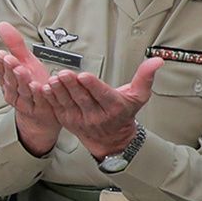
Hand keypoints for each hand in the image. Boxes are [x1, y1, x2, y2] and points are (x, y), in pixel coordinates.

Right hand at [0, 24, 63, 154]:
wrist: (43, 113)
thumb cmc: (34, 85)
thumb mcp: (25, 62)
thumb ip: (15, 44)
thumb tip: (2, 24)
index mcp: (8, 80)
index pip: (2, 70)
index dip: (2, 63)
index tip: (2, 54)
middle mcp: (14, 92)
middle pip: (11, 80)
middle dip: (11, 70)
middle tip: (12, 60)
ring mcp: (27, 102)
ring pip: (24, 91)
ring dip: (23, 81)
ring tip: (24, 71)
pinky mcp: (40, 110)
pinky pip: (41, 102)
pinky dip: (41, 95)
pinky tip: (42, 87)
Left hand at [48, 57, 162, 160]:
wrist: (111, 139)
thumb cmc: (124, 114)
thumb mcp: (138, 96)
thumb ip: (145, 77)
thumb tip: (156, 61)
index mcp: (114, 108)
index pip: (102, 96)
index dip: (92, 86)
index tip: (84, 76)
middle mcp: (96, 116)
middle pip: (82, 98)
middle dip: (72, 85)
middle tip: (64, 73)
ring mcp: (80, 120)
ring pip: (68, 103)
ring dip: (59, 90)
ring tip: (55, 78)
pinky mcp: (67, 121)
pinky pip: (57, 108)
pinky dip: (50, 98)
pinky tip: (45, 88)